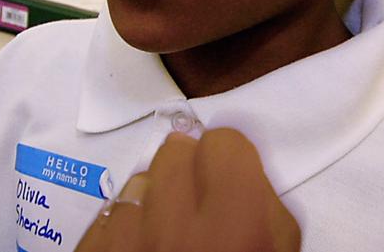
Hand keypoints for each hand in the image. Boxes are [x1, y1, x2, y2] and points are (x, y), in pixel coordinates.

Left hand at [75, 129, 299, 251]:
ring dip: (152, 197)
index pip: (223, 142)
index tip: (230, 169)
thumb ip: (266, 205)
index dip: (230, 157)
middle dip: (188, 167)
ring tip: (167, 227)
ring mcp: (126, 245)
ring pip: (135, 182)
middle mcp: (176, 232)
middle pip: (173, 151)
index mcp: (236, 228)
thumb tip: (244, 169)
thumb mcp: (279, 250)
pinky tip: (140, 244)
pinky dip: (121, 225)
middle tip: (200, 197)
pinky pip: (104, 217)